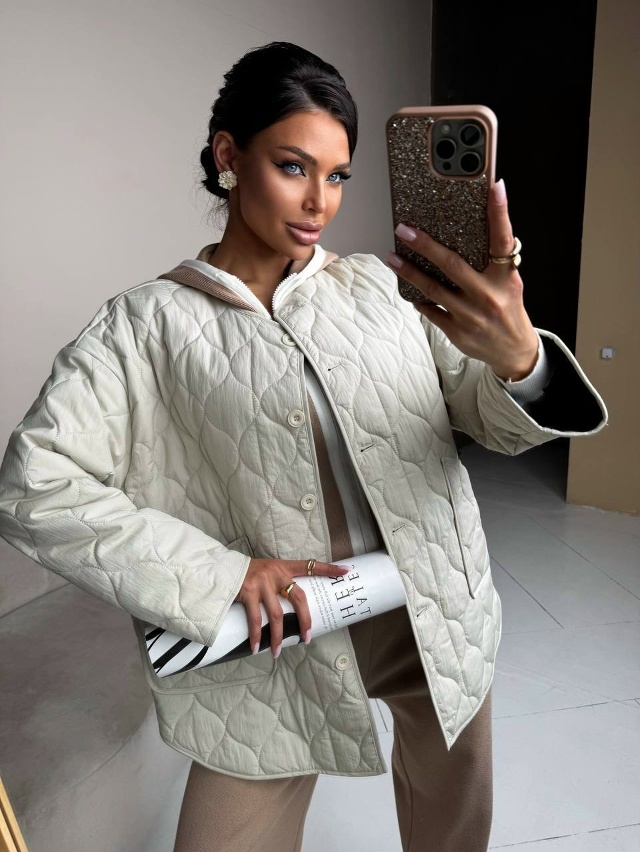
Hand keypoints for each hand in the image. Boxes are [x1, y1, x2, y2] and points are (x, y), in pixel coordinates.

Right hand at [235, 558, 349, 656]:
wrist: (222, 568)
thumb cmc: (248, 573)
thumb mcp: (267, 570)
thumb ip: (279, 582)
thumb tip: (292, 608)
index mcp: (283, 567)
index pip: (310, 566)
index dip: (329, 569)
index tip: (346, 571)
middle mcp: (275, 573)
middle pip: (298, 598)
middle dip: (305, 621)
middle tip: (307, 638)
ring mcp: (262, 583)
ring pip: (277, 615)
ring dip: (279, 637)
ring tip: (278, 652)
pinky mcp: (248, 592)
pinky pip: (256, 619)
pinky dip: (257, 636)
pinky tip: (257, 648)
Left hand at [386, 179, 538, 380]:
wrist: (513, 350)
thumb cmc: (508, 307)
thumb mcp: (509, 282)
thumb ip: (492, 260)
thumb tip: (469, 229)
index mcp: (505, 278)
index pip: (503, 240)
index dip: (500, 212)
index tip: (495, 186)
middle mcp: (489, 295)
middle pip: (452, 264)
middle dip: (425, 245)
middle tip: (403, 229)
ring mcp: (471, 316)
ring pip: (434, 289)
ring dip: (409, 272)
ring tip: (392, 257)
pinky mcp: (458, 332)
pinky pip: (431, 310)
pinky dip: (419, 298)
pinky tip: (408, 288)